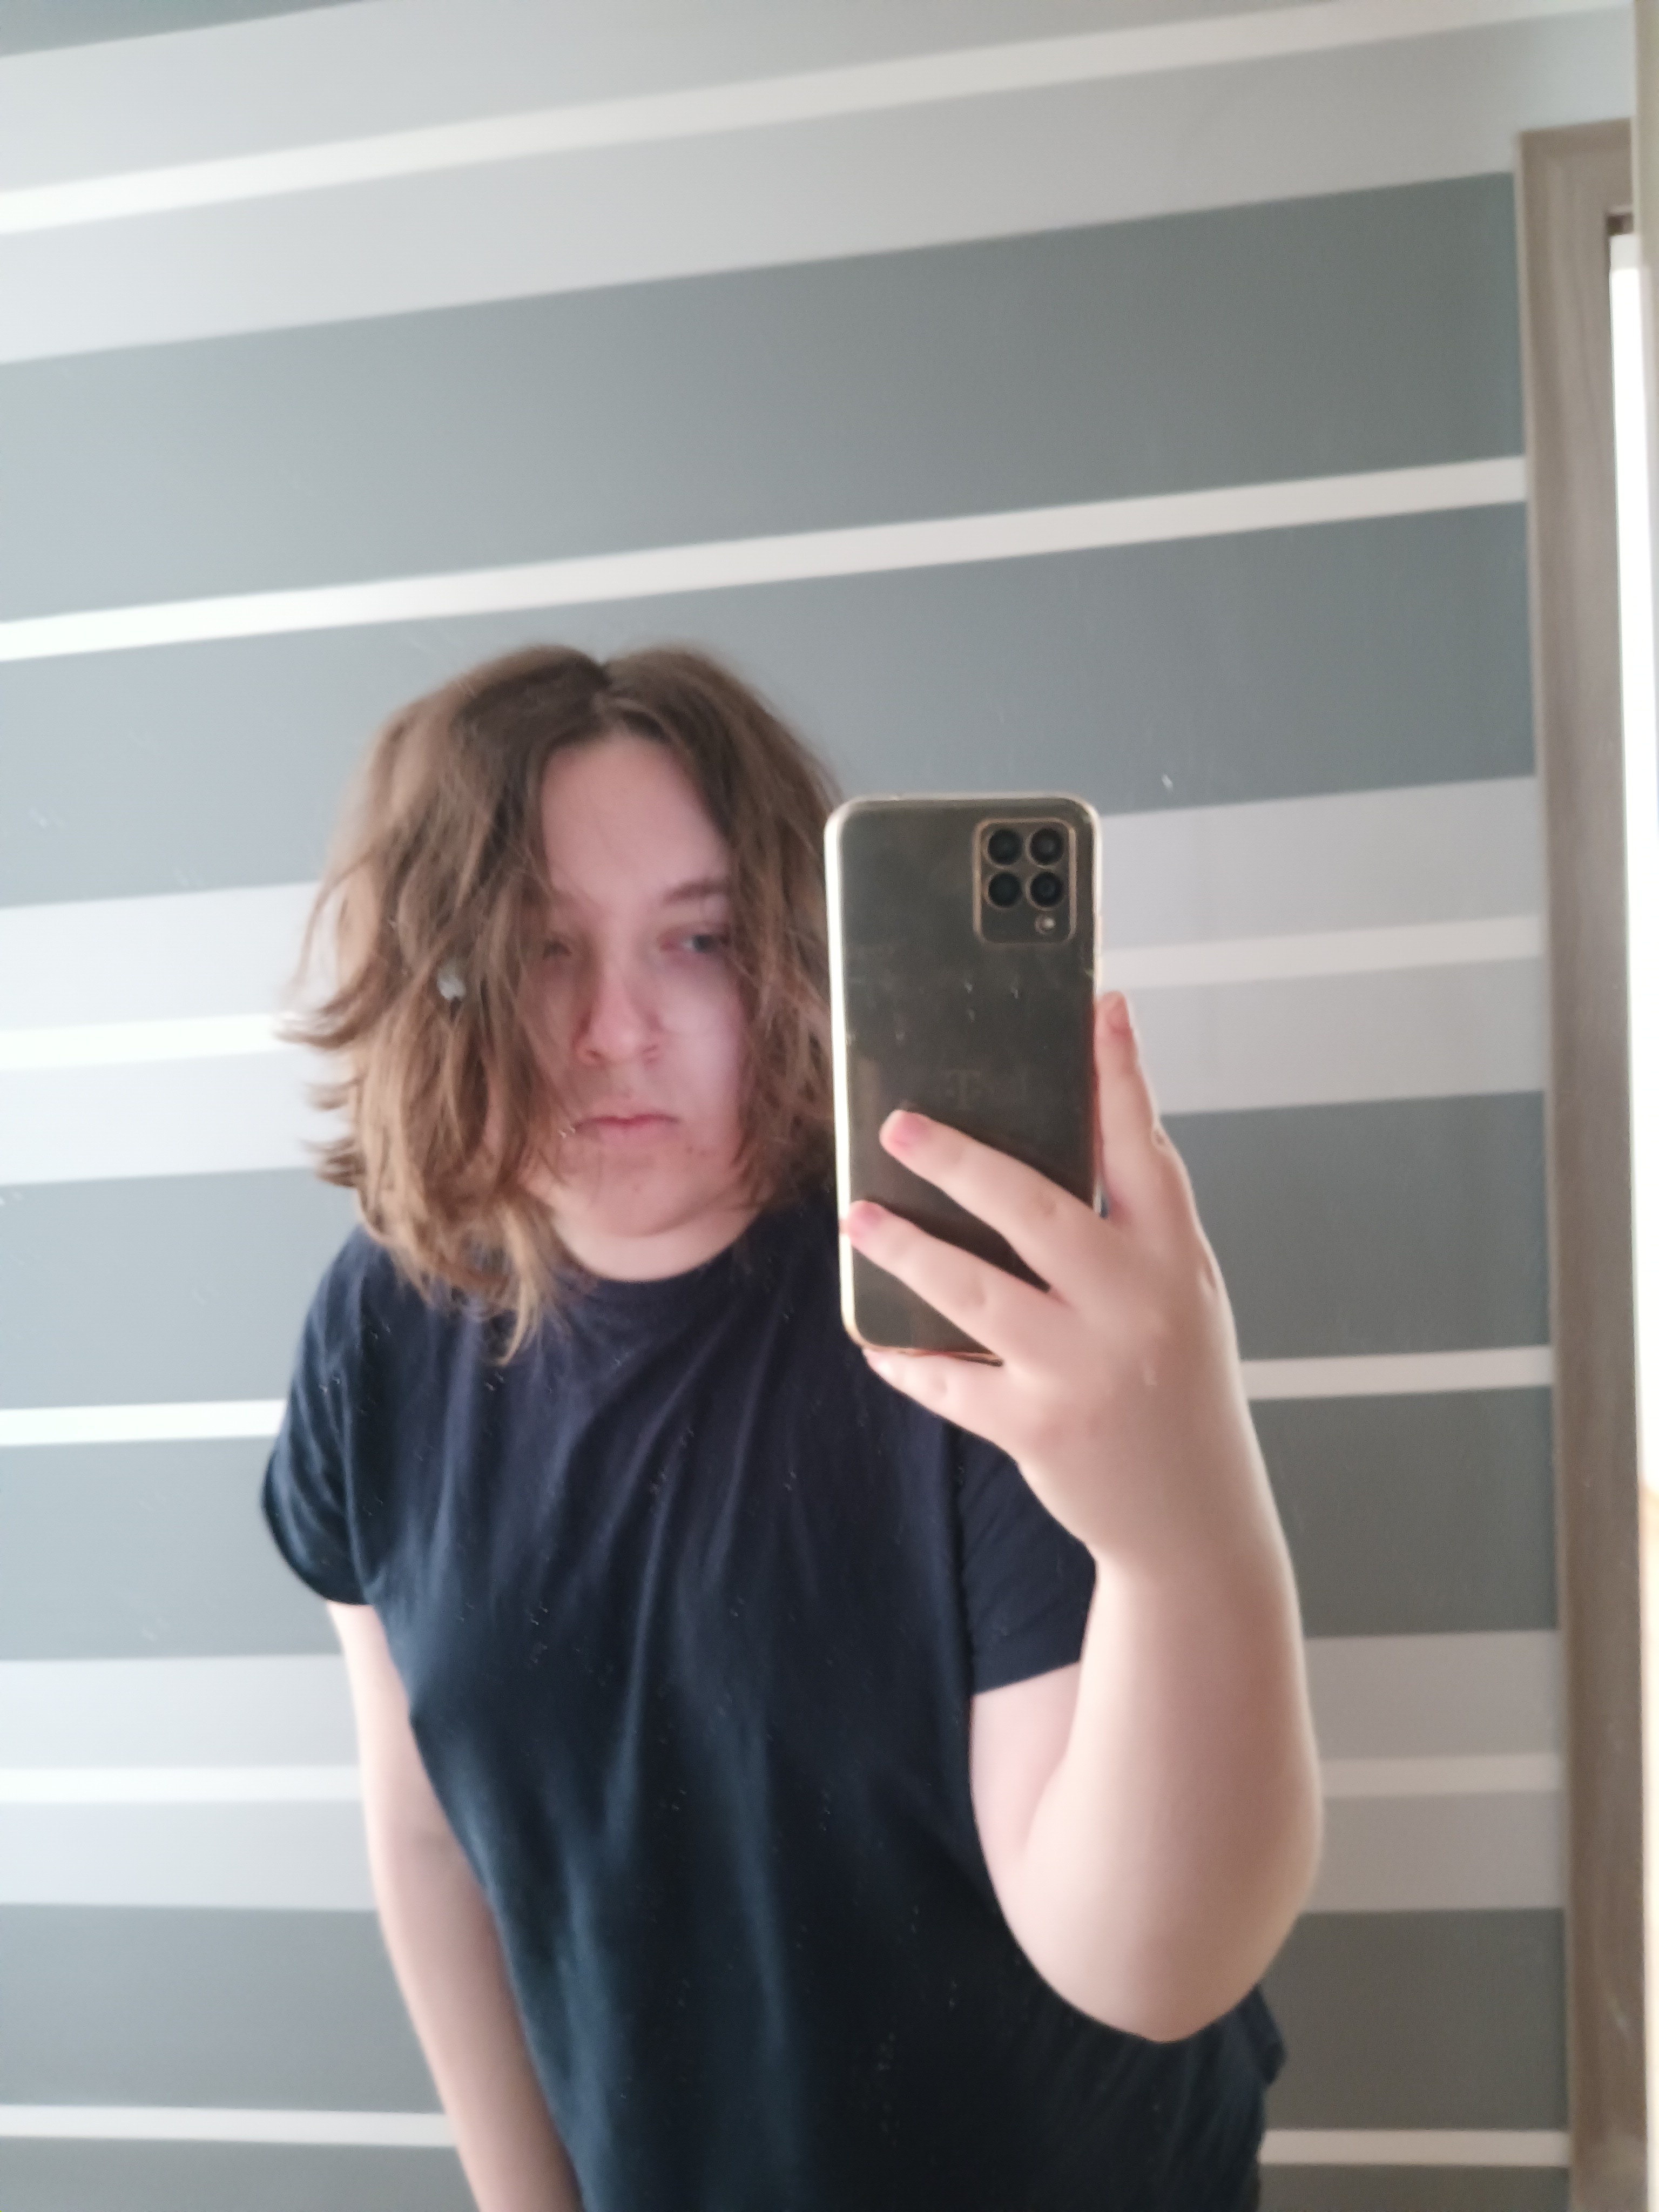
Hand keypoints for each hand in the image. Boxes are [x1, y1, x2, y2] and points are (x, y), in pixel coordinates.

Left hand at [841, 993, 1266, 1573]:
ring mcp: (1084, 1369)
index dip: (1121, 1074)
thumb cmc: (1179, 1386)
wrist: (1194, 1518)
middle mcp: (1133, 1307)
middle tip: (900, 1124)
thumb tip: (1102, 1126)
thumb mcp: (1185, 1292)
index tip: (1099, 1007)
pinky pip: (951, 1381)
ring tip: (858, 1216)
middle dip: (961, 1161)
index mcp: (1173, 1260)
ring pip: (974, 1292)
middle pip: (1037, 1209)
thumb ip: (1144, 1220)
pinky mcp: (1038, 1427)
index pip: (1145, 1148)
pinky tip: (877, 1337)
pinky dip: (907, 1359)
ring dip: (906, 1249)